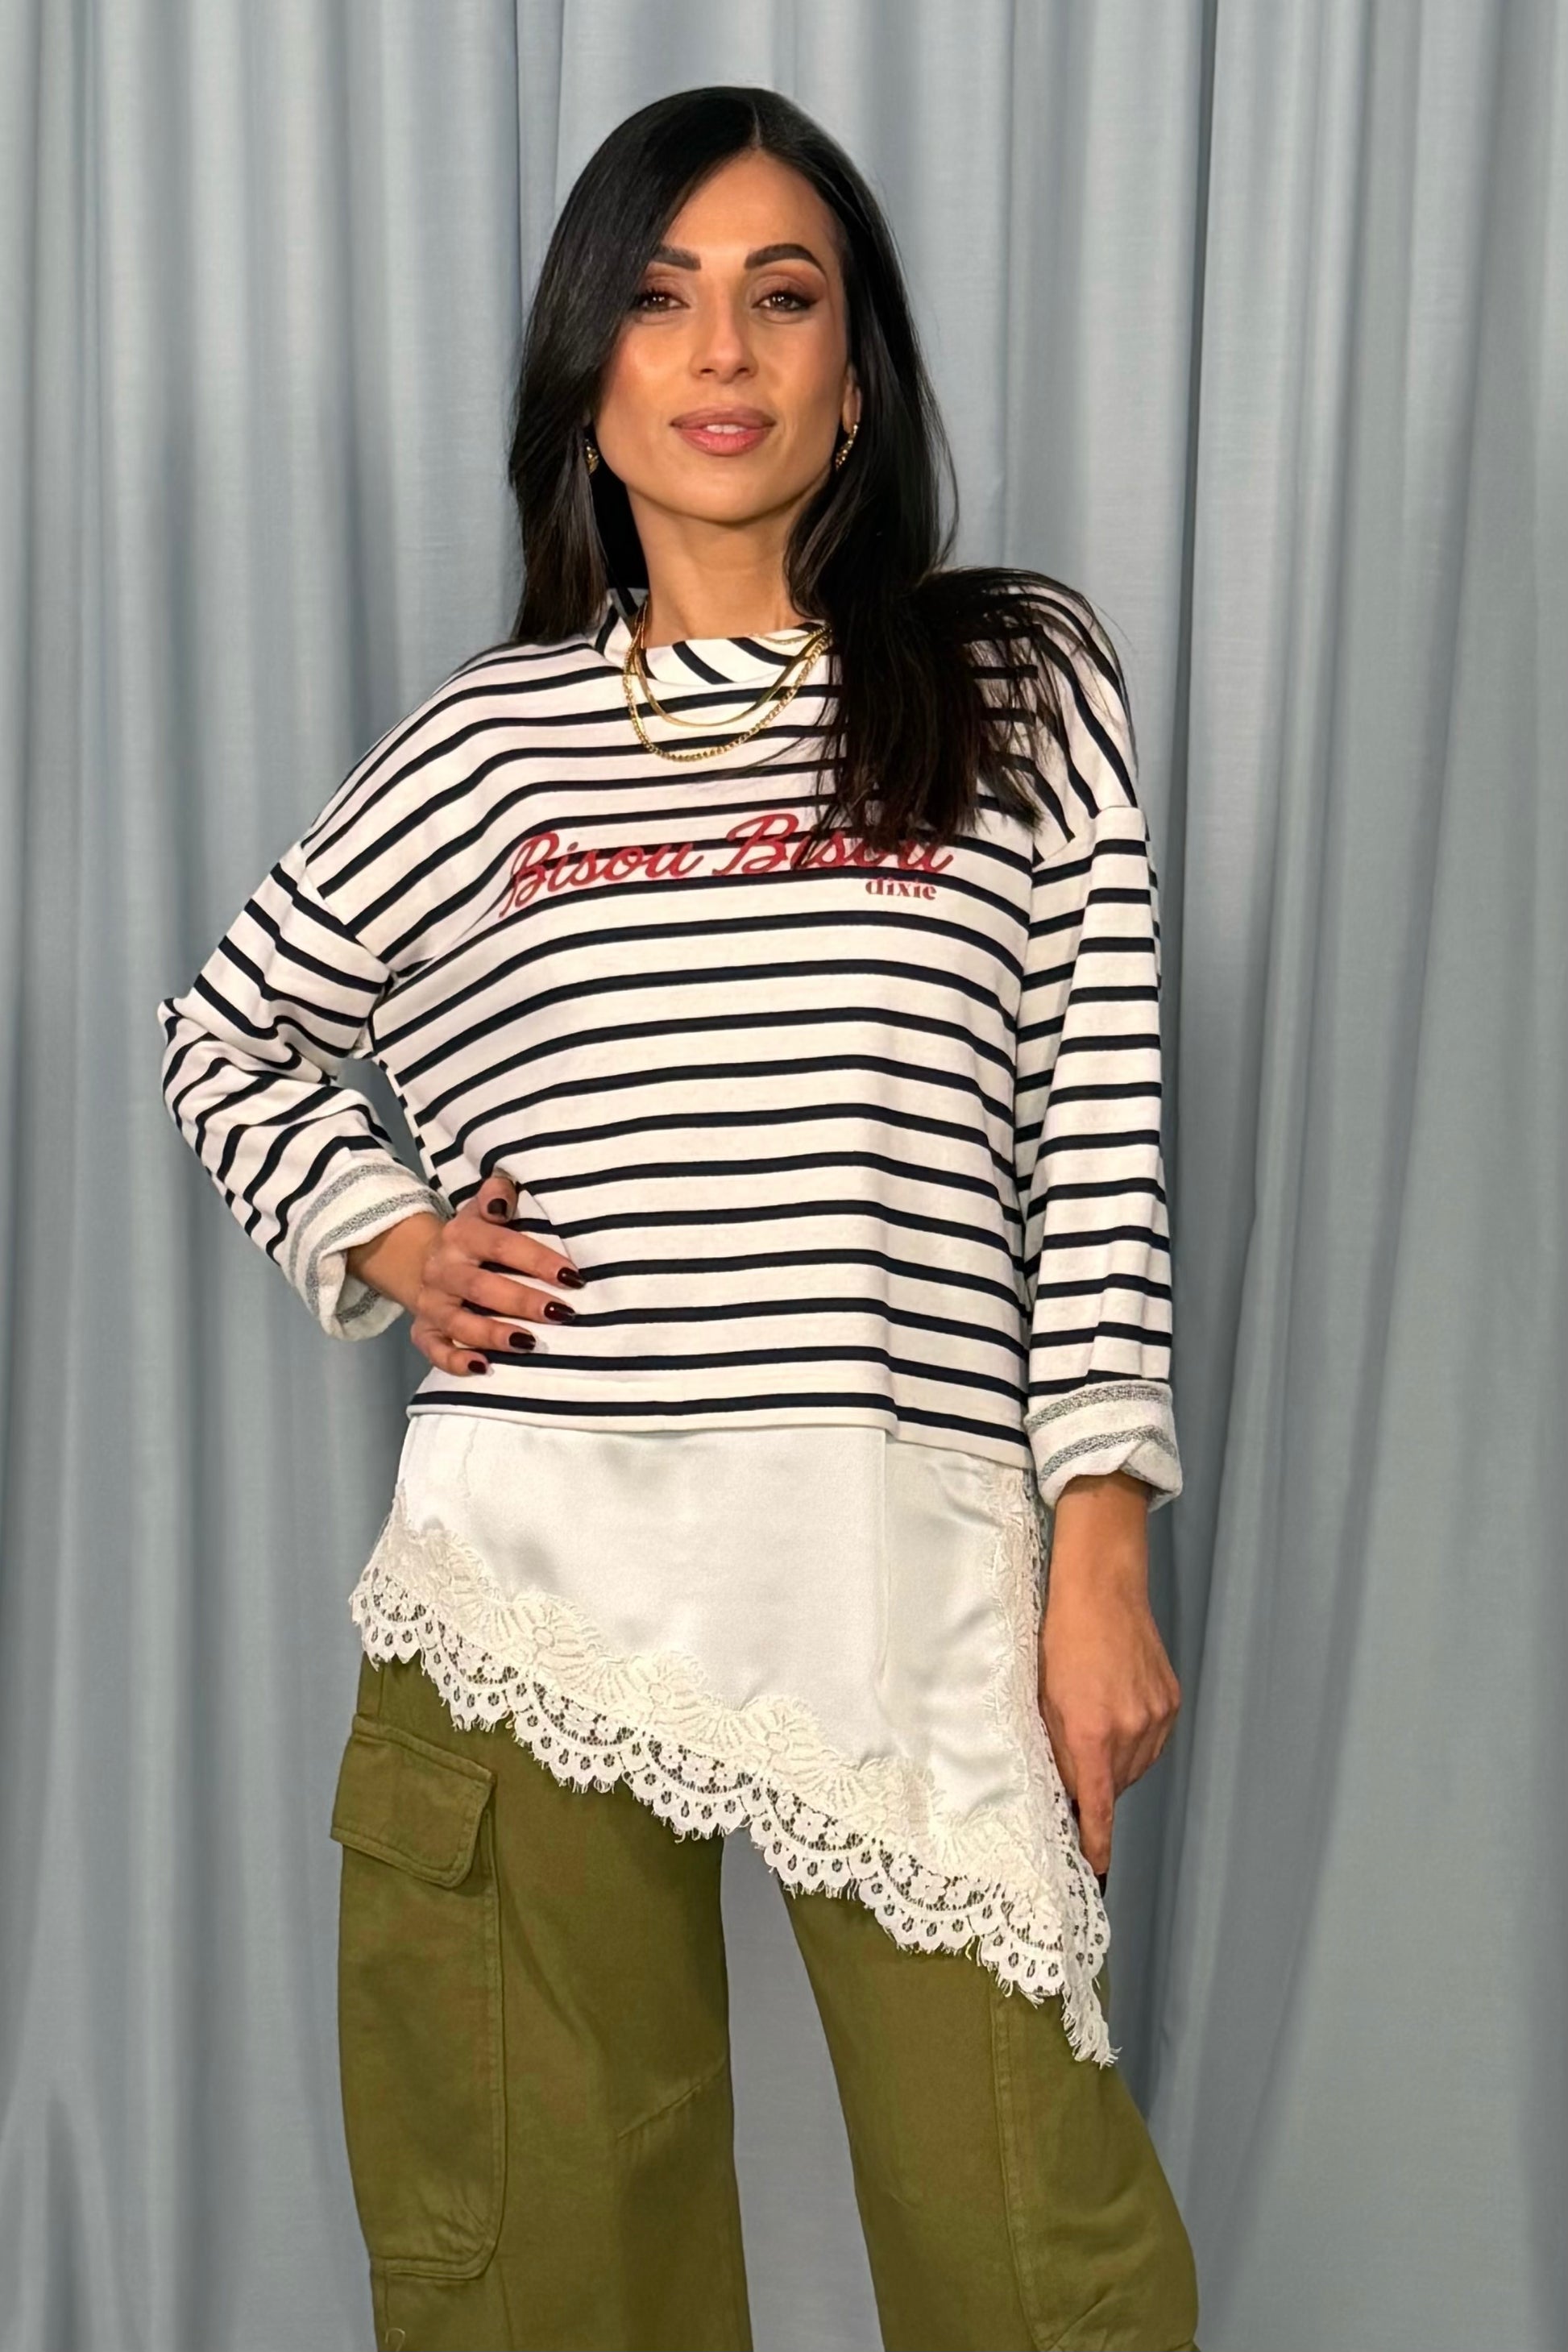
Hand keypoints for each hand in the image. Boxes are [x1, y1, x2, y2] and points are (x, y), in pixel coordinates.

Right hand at [346, 1172, 583, 1377]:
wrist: (420, 1260)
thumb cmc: (473, 1237)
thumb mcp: (481, 1209)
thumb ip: (497, 1194)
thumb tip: (504, 1195)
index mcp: (461, 1235)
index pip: (500, 1244)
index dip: (536, 1260)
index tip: (572, 1276)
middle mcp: (443, 1269)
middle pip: (481, 1287)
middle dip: (522, 1301)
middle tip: (562, 1313)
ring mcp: (432, 1303)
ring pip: (459, 1323)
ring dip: (494, 1335)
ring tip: (529, 1344)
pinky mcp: (424, 1331)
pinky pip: (435, 1350)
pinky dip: (455, 1361)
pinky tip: (482, 1367)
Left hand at [1036, 1473, 1179, 1878]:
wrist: (1102, 1591)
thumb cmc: (1062, 1639)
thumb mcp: (1043, 1699)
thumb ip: (1057, 1749)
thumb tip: (1066, 1790)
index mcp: (1091, 1733)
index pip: (1097, 1806)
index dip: (1097, 1842)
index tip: (1096, 1868)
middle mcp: (1129, 1731)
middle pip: (1114, 1786)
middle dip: (1095, 1784)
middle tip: (1076, 1757)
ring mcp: (1156, 1717)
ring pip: (1136, 1765)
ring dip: (1116, 1761)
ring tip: (1096, 1722)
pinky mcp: (1171, 1702)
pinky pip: (1153, 1740)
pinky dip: (1136, 1738)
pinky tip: (1118, 1710)